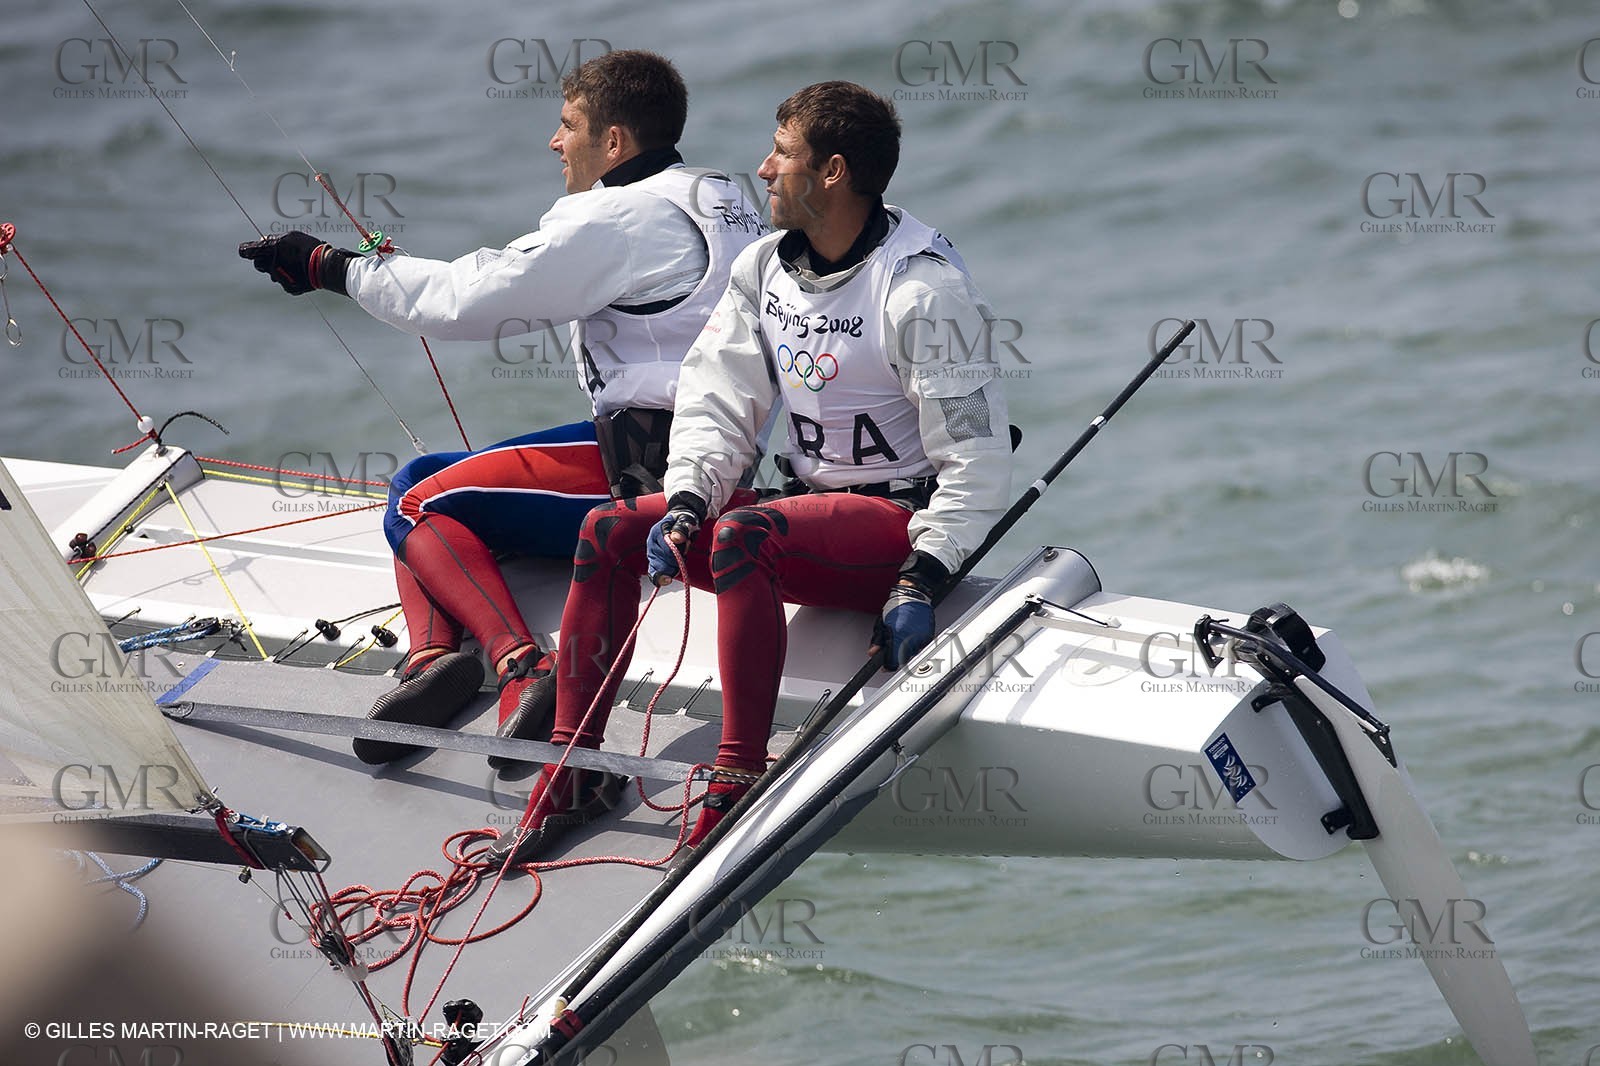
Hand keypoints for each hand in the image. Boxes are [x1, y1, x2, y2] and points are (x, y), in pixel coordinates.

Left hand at [238, 230, 354, 295]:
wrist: (323, 265)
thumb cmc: (307, 248)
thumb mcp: (290, 237)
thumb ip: (274, 241)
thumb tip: (263, 241)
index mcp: (268, 251)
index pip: (247, 251)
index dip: (246, 251)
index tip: (244, 251)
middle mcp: (270, 266)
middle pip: (258, 265)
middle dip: (263, 261)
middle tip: (274, 257)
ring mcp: (279, 278)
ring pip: (273, 274)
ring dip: (278, 269)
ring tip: (294, 264)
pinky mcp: (288, 288)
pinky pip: (285, 281)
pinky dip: (290, 277)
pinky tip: (301, 272)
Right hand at [646, 509, 699, 585]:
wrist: (681, 523)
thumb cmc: (683, 522)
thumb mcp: (685, 521)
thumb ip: (681, 529)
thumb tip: (676, 538)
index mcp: (657, 531)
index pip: (666, 549)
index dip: (677, 553)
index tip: (685, 549)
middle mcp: (652, 542)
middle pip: (661, 560)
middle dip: (675, 561)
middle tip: (683, 555)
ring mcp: (652, 552)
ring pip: (658, 567)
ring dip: (671, 569)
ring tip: (679, 561)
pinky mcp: (654, 559)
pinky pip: (653, 571)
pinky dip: (660, 577)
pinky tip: (666, 580)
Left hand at [870, 582, 933, 669]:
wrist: (914, 594)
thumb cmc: (898, 605)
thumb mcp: (881, 623)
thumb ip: (877, 640)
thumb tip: (873, 652)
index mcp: (898, 637)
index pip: (892, 662)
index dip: (887, 665)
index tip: (884, 667)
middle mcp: (911, 640)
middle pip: (902, 659)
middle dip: (895, 654)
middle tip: (892, 644)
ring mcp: (921, 639)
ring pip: (911, 654)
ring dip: (905, 649)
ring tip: (902, 635)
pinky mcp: (928, 637)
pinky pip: (920, 647)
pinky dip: (914, 644)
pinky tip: (910, 634)